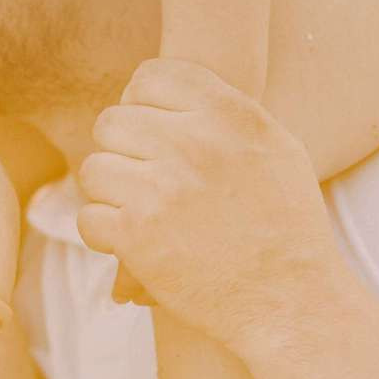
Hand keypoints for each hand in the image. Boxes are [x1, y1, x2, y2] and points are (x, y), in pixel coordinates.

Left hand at [76, 61, 335, 349]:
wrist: (289, 301)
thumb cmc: (288, 227)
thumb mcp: (277, 149)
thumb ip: (227, 113)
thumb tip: (173, 91)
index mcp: (229, 116)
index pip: (150, 77)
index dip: (141, 103)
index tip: (151, 133)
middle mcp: (194, 145)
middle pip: (112, 122)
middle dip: (121, 152)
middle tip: (143, 181)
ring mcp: (161, 190)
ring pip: (93, 169)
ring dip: (110, 195)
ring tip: (140, 214)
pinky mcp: (137, 236)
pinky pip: (88, 218)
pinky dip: (105, 236)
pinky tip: (133, 245)